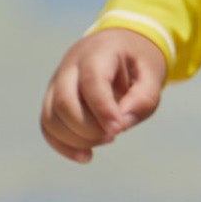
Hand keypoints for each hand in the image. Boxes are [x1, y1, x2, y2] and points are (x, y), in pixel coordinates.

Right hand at [40, 27, 167, 163]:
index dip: (102, 109)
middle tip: (114, 134)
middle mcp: (71, 65)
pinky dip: (63, 145)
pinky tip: (86, 155)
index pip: (91, 81)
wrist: (120, 46)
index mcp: (99, 51)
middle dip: (89, 129)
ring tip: (106, 139)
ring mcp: (57, 82)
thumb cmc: (138, 63)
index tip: (118, 131)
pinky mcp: (53, 98)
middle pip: (64, 102)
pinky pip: (47, 126)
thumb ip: (144, 98)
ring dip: (76, 140)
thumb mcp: (153, 75)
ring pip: (51, 118)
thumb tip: (121, 124)